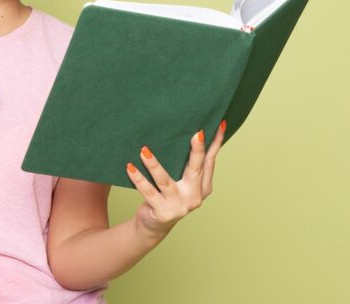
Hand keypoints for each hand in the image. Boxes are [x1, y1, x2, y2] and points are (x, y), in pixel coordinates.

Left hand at [126, 119, 226, 239]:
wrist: (154, 225)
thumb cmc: (169, 194)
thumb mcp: (183, 180)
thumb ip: (188, 163)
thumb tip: (193, 131)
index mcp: (203, 186)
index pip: (210, 161)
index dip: (215, 143)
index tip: (219, 123)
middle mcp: (194, 196)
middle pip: (195, 169)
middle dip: (197, 151)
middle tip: (196, 133)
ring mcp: (179, 206)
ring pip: (165, 181)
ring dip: (154, 165)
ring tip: (144, 150)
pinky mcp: (163, 212)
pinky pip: (148, 192)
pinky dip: (139, 179)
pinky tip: (130, 167)